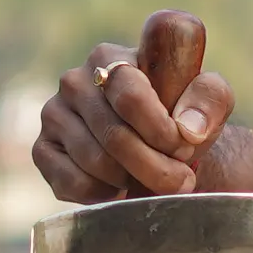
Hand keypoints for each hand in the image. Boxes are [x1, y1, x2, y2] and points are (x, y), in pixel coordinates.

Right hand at [33, 38, 236, 202]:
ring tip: (155, 182)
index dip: (161, 130)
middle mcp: (74, 80)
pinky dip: (104, 194)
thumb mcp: (209, 99)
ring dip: (133, 181)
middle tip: (181, 181)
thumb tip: (188, 128)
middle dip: (155, 167)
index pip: (130, 95)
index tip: (185, 149)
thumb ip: (209, 100)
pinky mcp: (42, 149)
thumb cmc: (182, 116)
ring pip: (95, 161)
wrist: (159, 146)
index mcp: (112, 57)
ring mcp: (54, 114)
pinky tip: (121, 188)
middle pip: (113, 135)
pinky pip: (71, 181)